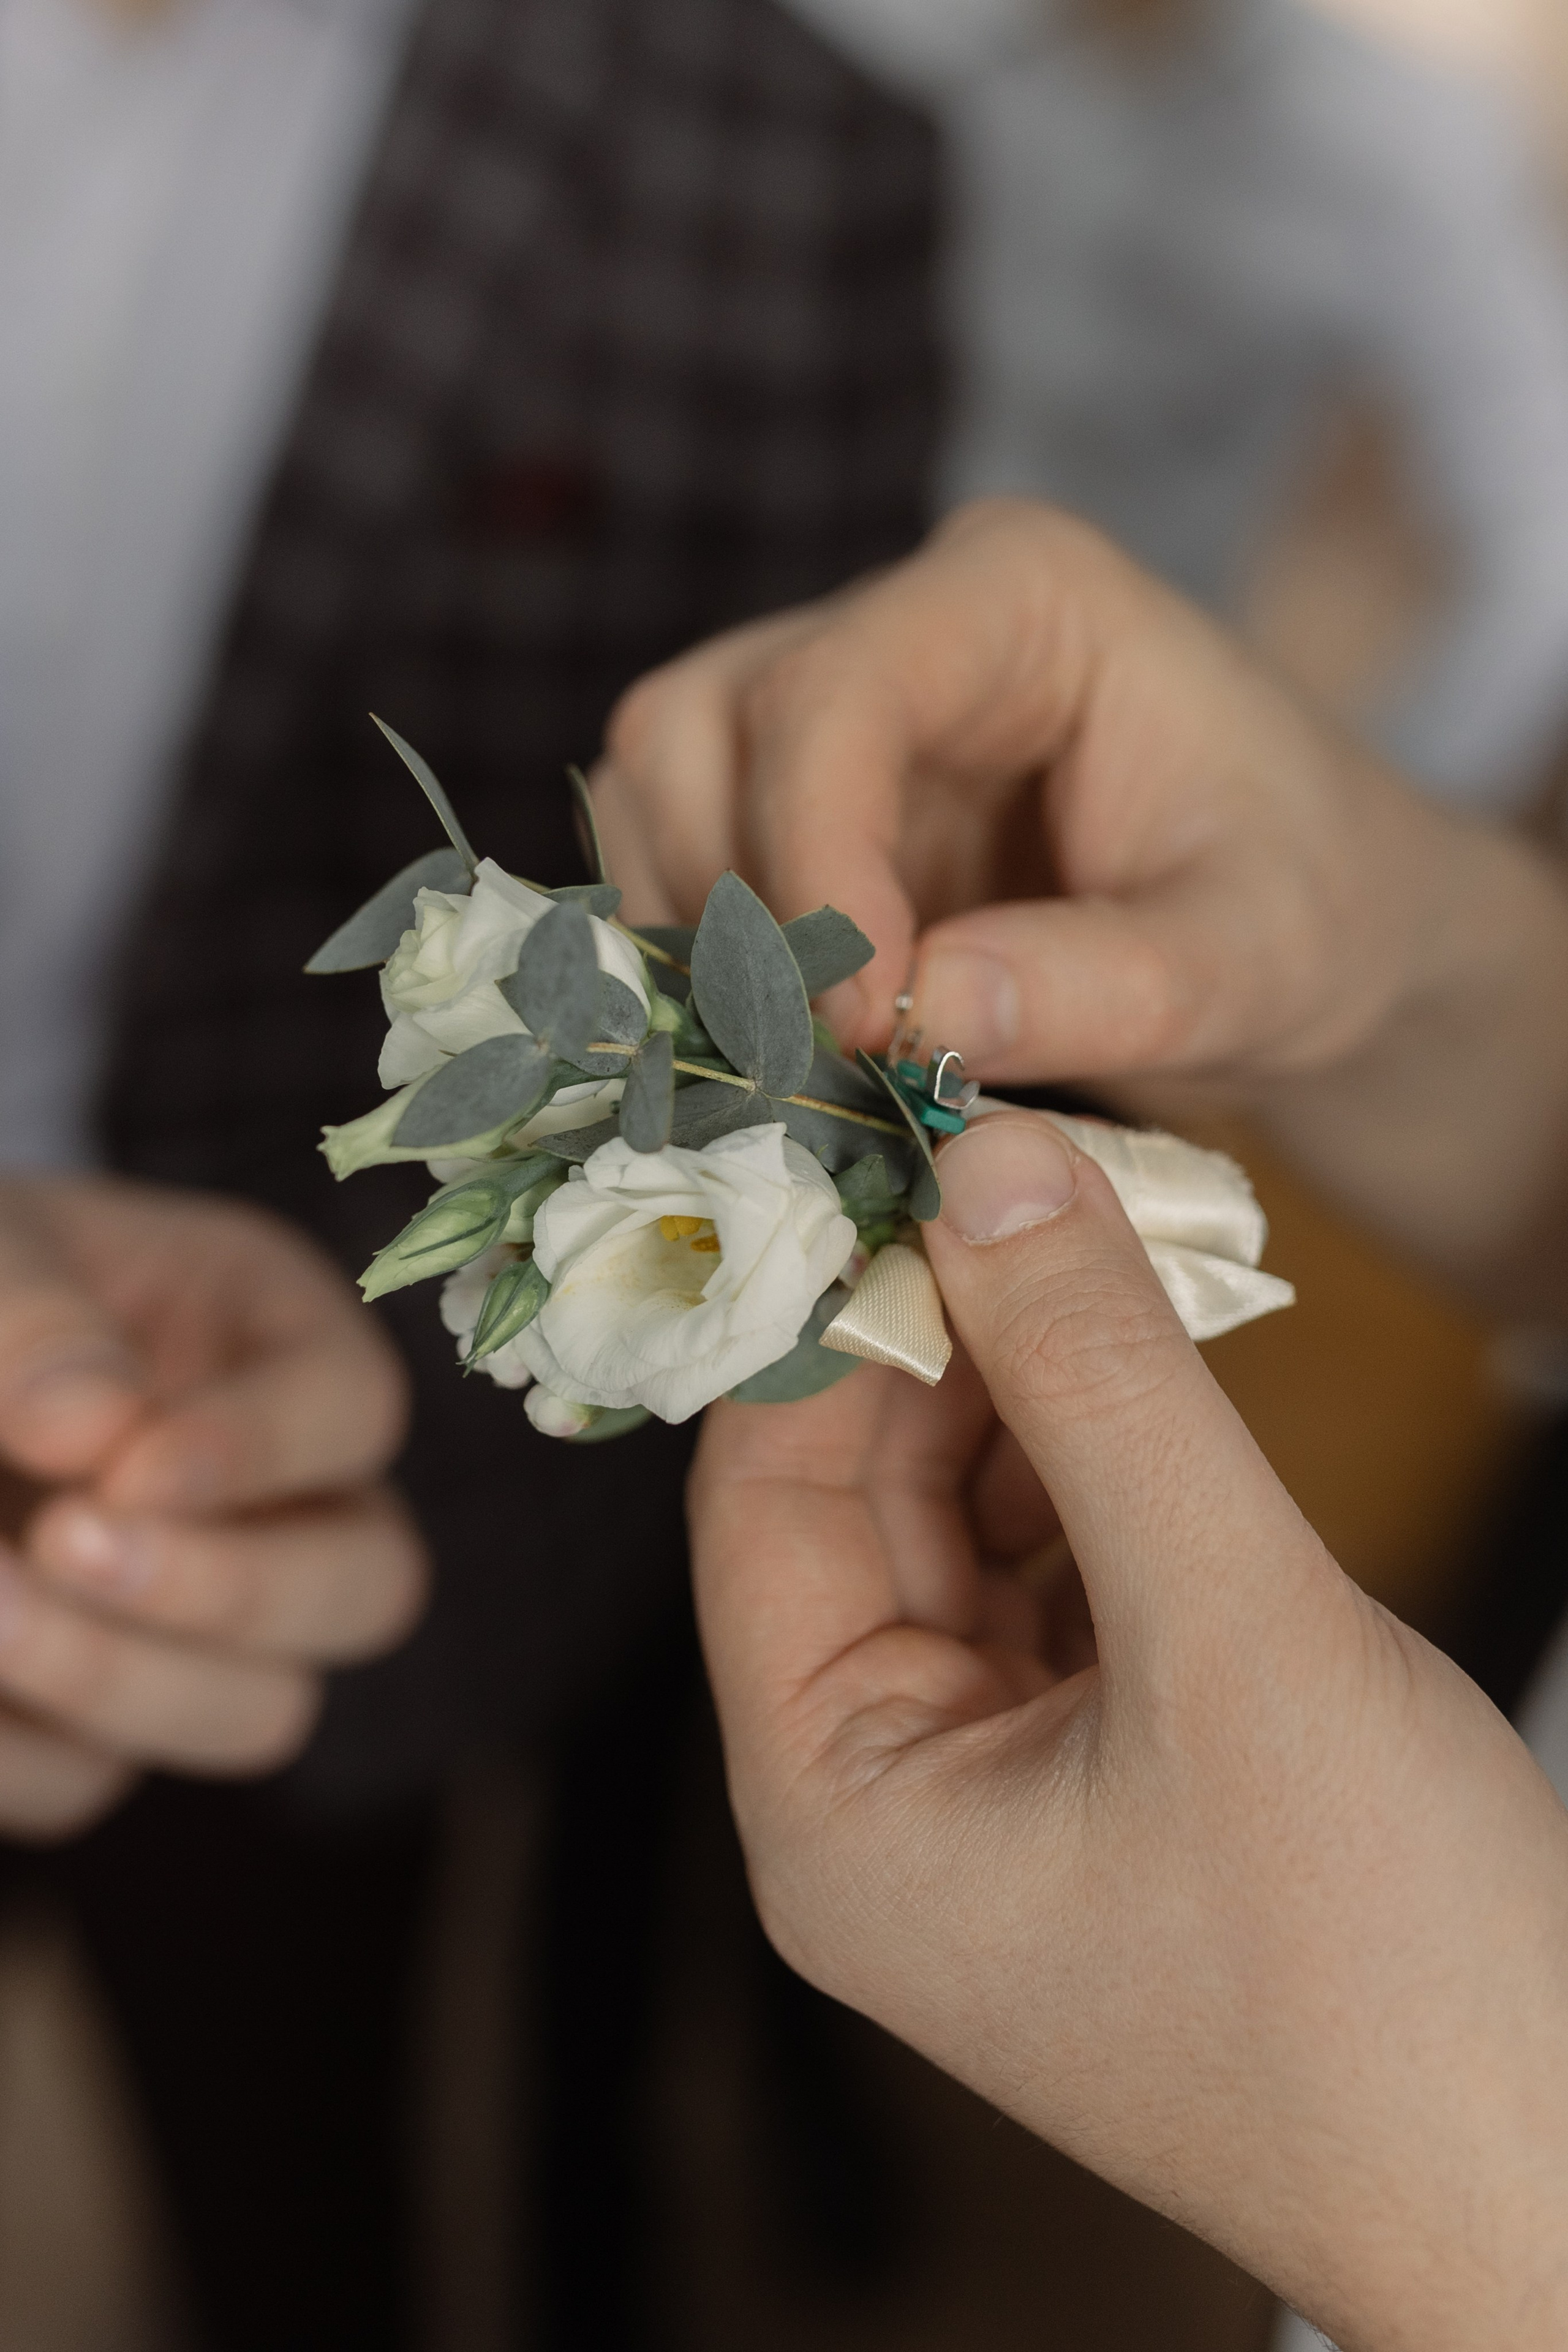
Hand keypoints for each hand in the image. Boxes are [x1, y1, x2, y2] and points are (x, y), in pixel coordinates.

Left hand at [0, 1177, 424, 1839]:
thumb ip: (35, 1317)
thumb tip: (96, 1426)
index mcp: (274, 1338)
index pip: (356, 1411)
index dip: (267, 1451)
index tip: (122, 1468)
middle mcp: (274, 1491)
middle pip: (369, 1587)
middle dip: (231, 1588)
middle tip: (59, 1540)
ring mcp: (194, 1618)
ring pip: (259, 1713)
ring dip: (117, 1682)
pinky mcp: (89, 1715)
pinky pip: (85, 1782)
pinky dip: (9, 1752)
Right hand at [598, 498, 1456, 1076]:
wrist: (1307, 938)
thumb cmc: (1307, 909)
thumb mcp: (1256, 959)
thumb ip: (1108, 983)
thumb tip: (918, 1016)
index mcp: (1020, 595)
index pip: (836, 692)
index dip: (816, 861)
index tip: (861, 1027)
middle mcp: (898, 628)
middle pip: (702, 731)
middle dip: (741, 915)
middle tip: (826, 1069)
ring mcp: (831, 718)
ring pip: (659, 798)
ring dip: (700, 952)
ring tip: (813, 1073)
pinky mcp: (798, 815)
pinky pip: (677, 873)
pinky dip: (701, 977)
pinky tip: (791, 1062)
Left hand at [690, 1111, 1567, 2347]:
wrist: (1553, 2188)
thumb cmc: (1386, 1968)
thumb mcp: (1229, 1635)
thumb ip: (1102, 1385)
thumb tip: (988, 1164)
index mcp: (830, 1805)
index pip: (762, 1494)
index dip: (825, 1310)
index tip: (890, 1150)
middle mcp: (880, 1800)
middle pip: (863, 1500)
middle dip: (944, 1332)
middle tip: (1014, 1161)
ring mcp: (993, 1792)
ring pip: (971, 1527)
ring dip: (1031, 1387)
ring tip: (1094, 1234)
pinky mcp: (1101, 1781)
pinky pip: (1060, 1580)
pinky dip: (1101, 1469)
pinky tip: (1153, 1367)